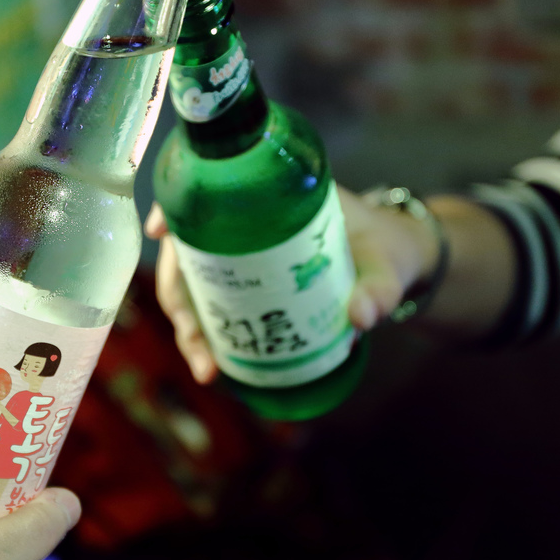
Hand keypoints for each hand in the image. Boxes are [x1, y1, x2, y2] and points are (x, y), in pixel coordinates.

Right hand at [144, 184, 440, 383]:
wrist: (398, 264)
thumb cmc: (389, 249)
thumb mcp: (388, 264)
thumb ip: (379, 288)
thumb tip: (361, 317)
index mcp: (275, 199)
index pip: (210, 191)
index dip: (176, 207)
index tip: (160, 229)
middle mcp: (248, 226)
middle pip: (189, 251)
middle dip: (179, 297)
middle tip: (194, 339)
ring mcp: (245, 259)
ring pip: (194, 286)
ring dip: (189, 326)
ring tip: (206, 368)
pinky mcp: (250, 288)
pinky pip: (213, 306)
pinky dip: (206, 335)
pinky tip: (214, 365)